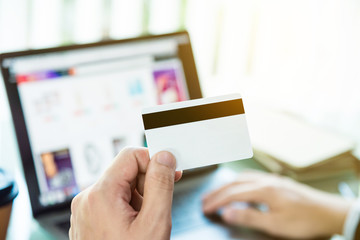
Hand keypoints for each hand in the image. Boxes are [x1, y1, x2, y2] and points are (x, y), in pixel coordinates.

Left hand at [69, 147, 180, 239]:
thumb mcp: (154, 222)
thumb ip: (160, 184)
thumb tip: (164, 156)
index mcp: (100, 194)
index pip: (131, 155)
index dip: (154, 161)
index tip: (170, 173)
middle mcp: (87, 198)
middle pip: (125, 170)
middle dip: (147, 183)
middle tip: (158, 205)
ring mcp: (85, 209)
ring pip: (120, 186)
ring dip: (139, 197)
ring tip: (144, 222)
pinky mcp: (88, 218)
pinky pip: (112, 200)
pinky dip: (128, 207)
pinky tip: (134, 226)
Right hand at [202, 171, 353, 238]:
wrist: (330, 212)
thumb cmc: (305, 220)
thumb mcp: (275, 224)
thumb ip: (249, 216)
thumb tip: (227, 213)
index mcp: (263, 190)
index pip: (232, 194)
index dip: (217, 201)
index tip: (205, 208)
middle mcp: (266, 181)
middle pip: (235, 183)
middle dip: (218, 191)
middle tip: (205, 199)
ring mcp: (272, 180)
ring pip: (243, 178)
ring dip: (228, 185)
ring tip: (217, 192)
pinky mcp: (278, 182)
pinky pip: (253, 177)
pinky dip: (240, 182)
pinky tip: (241, 187)